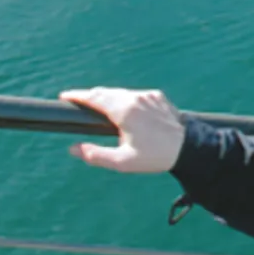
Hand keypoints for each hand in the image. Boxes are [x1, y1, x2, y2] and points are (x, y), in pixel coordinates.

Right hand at [59, 87, 185, 172]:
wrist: (188, 148)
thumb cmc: (154, 157)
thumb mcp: (122, 162)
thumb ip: (95, 155)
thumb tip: (73, 148)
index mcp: (125, 111)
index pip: (95, 97)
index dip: (78, 95)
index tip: (65, 96)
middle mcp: (136, 98)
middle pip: (107, 92)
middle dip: (91, 95)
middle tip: (78, 101)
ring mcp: (148, 95)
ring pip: (122, 92)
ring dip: (108, 97)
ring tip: (98, 105)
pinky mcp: (158, 97)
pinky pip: (136, 95)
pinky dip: (126, 99)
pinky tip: (123, 108)